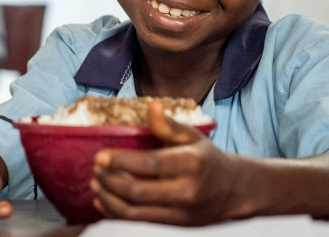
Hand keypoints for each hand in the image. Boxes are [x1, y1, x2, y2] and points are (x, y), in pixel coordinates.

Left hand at [91, 100, 241, 224]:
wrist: (233, 191)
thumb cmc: (207, 159)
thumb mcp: (192, 137)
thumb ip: (168, 124)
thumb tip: (151, 104)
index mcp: (190, 164)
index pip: (150, 164)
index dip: (121, 161)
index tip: (100, 157)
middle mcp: (186, 191)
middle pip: (137, 192)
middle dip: (110, 181)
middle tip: (95, 170)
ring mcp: (181, 214)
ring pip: (135, 214)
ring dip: (109, 200)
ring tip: (96, 185)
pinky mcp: (175, 227)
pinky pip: (139, 224)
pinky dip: (117, 214)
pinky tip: (105, 201)